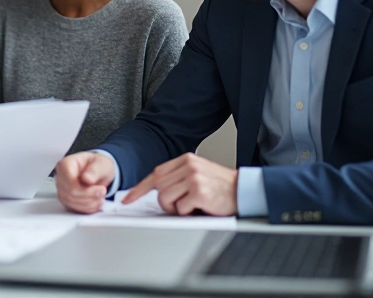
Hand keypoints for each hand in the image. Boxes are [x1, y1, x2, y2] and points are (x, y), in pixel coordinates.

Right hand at [55, 152, 115, 213]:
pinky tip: (96, 203)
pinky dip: (87, 208)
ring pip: (71, 203)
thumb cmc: (98, 165)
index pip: (70, 183)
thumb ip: (94, 171)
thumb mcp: (101, 163)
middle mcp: (60, 177)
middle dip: (89, 198)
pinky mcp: (66, 199)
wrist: (99, 172)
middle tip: (103, 193)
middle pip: (70, 194)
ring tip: (100, 198)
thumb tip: (86, 179)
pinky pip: (73, 208)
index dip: (85, 190)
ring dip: (89, 204)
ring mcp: (62, 189)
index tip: (101, 189)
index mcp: (65, 165)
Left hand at [123, 153, 237, 215]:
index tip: (128, 198)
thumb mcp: (197, 173)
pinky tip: (200, 207)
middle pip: (158, 188)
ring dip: (176, 208)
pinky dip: (187, 213)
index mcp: (185, 160)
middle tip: (181, 205)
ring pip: (165, 199)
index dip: (140, 188)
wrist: (244, 191)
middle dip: (165, 202)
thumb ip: (177, 177)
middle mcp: (188, 166)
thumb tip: (155, 189)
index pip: (155, 174)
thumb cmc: (220, 186)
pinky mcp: (199, 192)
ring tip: (191, 206)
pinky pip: (180, 208)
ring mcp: (193, 178)